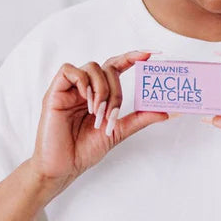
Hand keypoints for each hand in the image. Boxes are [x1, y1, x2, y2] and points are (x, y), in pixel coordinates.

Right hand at [30, 50, 168, 190]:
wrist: (62, 167)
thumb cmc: (84, 150)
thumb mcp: (117, 132)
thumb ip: (139, 119)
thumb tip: (166, 112)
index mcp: (99, 94)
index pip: (117, 67)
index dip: (132, 57)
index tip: (151, 54)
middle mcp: (85, 88)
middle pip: (107, 68)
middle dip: (116, 90)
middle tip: (112, 114)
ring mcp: (70, 88)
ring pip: (92, 67)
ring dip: (101, 89)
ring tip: (97, 112)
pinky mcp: (55, 91)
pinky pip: (69, 70)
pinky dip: (82, 82)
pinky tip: (85, 101)